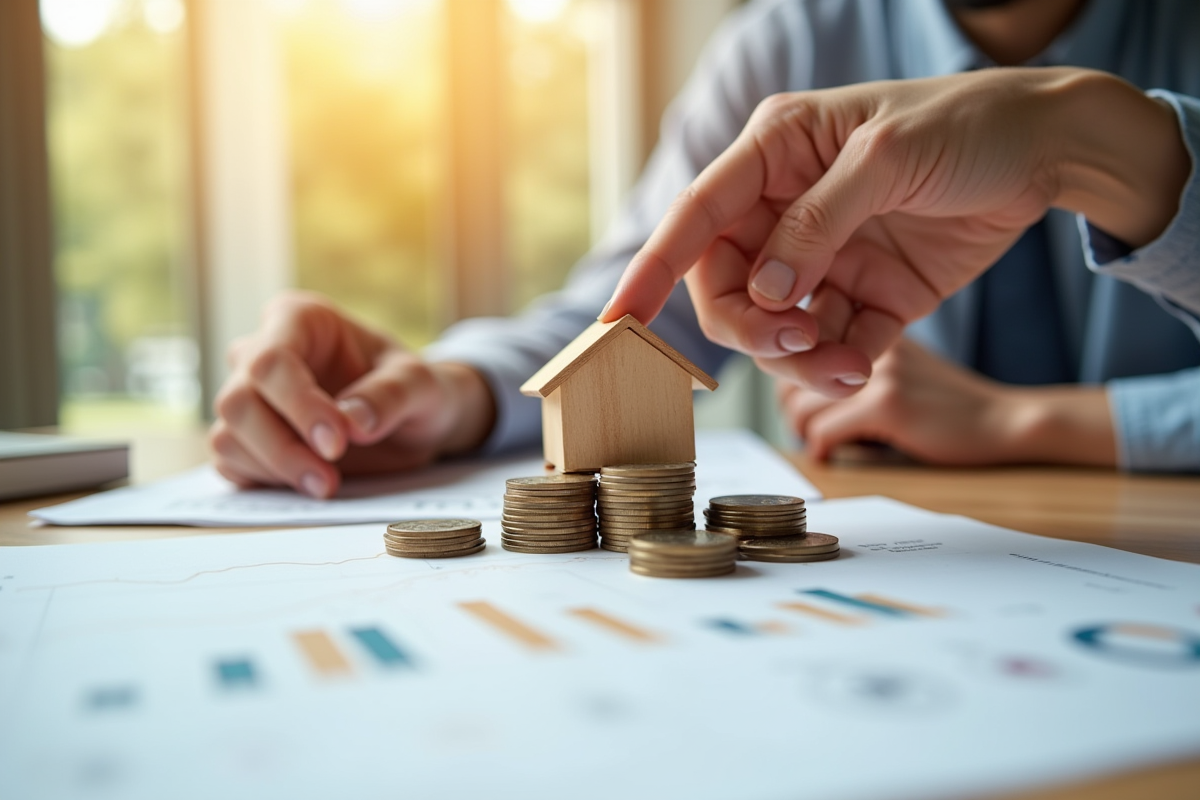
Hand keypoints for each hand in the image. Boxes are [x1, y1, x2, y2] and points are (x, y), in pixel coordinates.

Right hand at [209, 292, 495, 496]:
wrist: (412, 420)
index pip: (272, 360)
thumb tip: (352, 422)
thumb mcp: (421, 385)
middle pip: (238, 401)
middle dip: (282, 447)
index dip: (298, 405)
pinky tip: (307, 483)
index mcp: (299, 319)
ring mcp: (250, 397)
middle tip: (329, 479)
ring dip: (274, 469)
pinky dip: (264, 481)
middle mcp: (262, 352)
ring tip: (327, 485)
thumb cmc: (412, 389)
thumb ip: (391, 396)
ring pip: (228, 436)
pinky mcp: (248, 438)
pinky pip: (231, 463)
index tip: (337, 443)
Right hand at [601, 68, 1188, 395]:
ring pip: (776, 329)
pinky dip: (839, 367)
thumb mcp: (887, 156)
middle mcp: (788, 209)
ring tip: (844, 364)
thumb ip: (818, 222)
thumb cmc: (967, 124)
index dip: (650, 270)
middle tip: (794, 341)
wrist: (1053, 151)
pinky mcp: (868, 296)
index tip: (618, 323)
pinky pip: (832, 346)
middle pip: (728, 288)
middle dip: (748, 327)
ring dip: (797, 358)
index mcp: (776, 154)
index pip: (696, 216)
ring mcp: (826, 258)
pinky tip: (862, 367)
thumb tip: (765, 292)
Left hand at [779, 339, 1115, 466]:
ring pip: (799, 406)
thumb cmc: (950, 403)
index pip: (798, 343)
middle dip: (794, 407)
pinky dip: (825, 450)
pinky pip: (823, 433)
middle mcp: (870, 333)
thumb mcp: (898, 369)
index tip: (806, 404)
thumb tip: (795, 394)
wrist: (1006, 421)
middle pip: (788, 374)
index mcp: (869, 318)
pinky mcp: (887, 403)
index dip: (794, 378)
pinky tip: (839, 454)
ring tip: (829, 442)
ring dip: (808, 433)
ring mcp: (878, 368)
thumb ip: (854, 367)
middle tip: (812, 428)